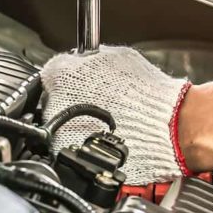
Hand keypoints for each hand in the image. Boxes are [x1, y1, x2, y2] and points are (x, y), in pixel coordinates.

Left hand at [41, 46, 192, 184]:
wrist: (163, 128)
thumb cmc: (145, 94)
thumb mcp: (114, 57)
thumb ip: (88, 57)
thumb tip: (81, 57)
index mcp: (61, 75)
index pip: (50, 73)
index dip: (65, 78)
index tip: (74, 83)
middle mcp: (54, 104)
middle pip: (51, 101)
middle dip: (67, 102)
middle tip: (93, 103)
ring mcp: (60, 133)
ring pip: (58, 126)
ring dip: (73, 123)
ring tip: (101, 121)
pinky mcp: (71, 156)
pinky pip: (69, 146)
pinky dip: (81, 142)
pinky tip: (101, 136)